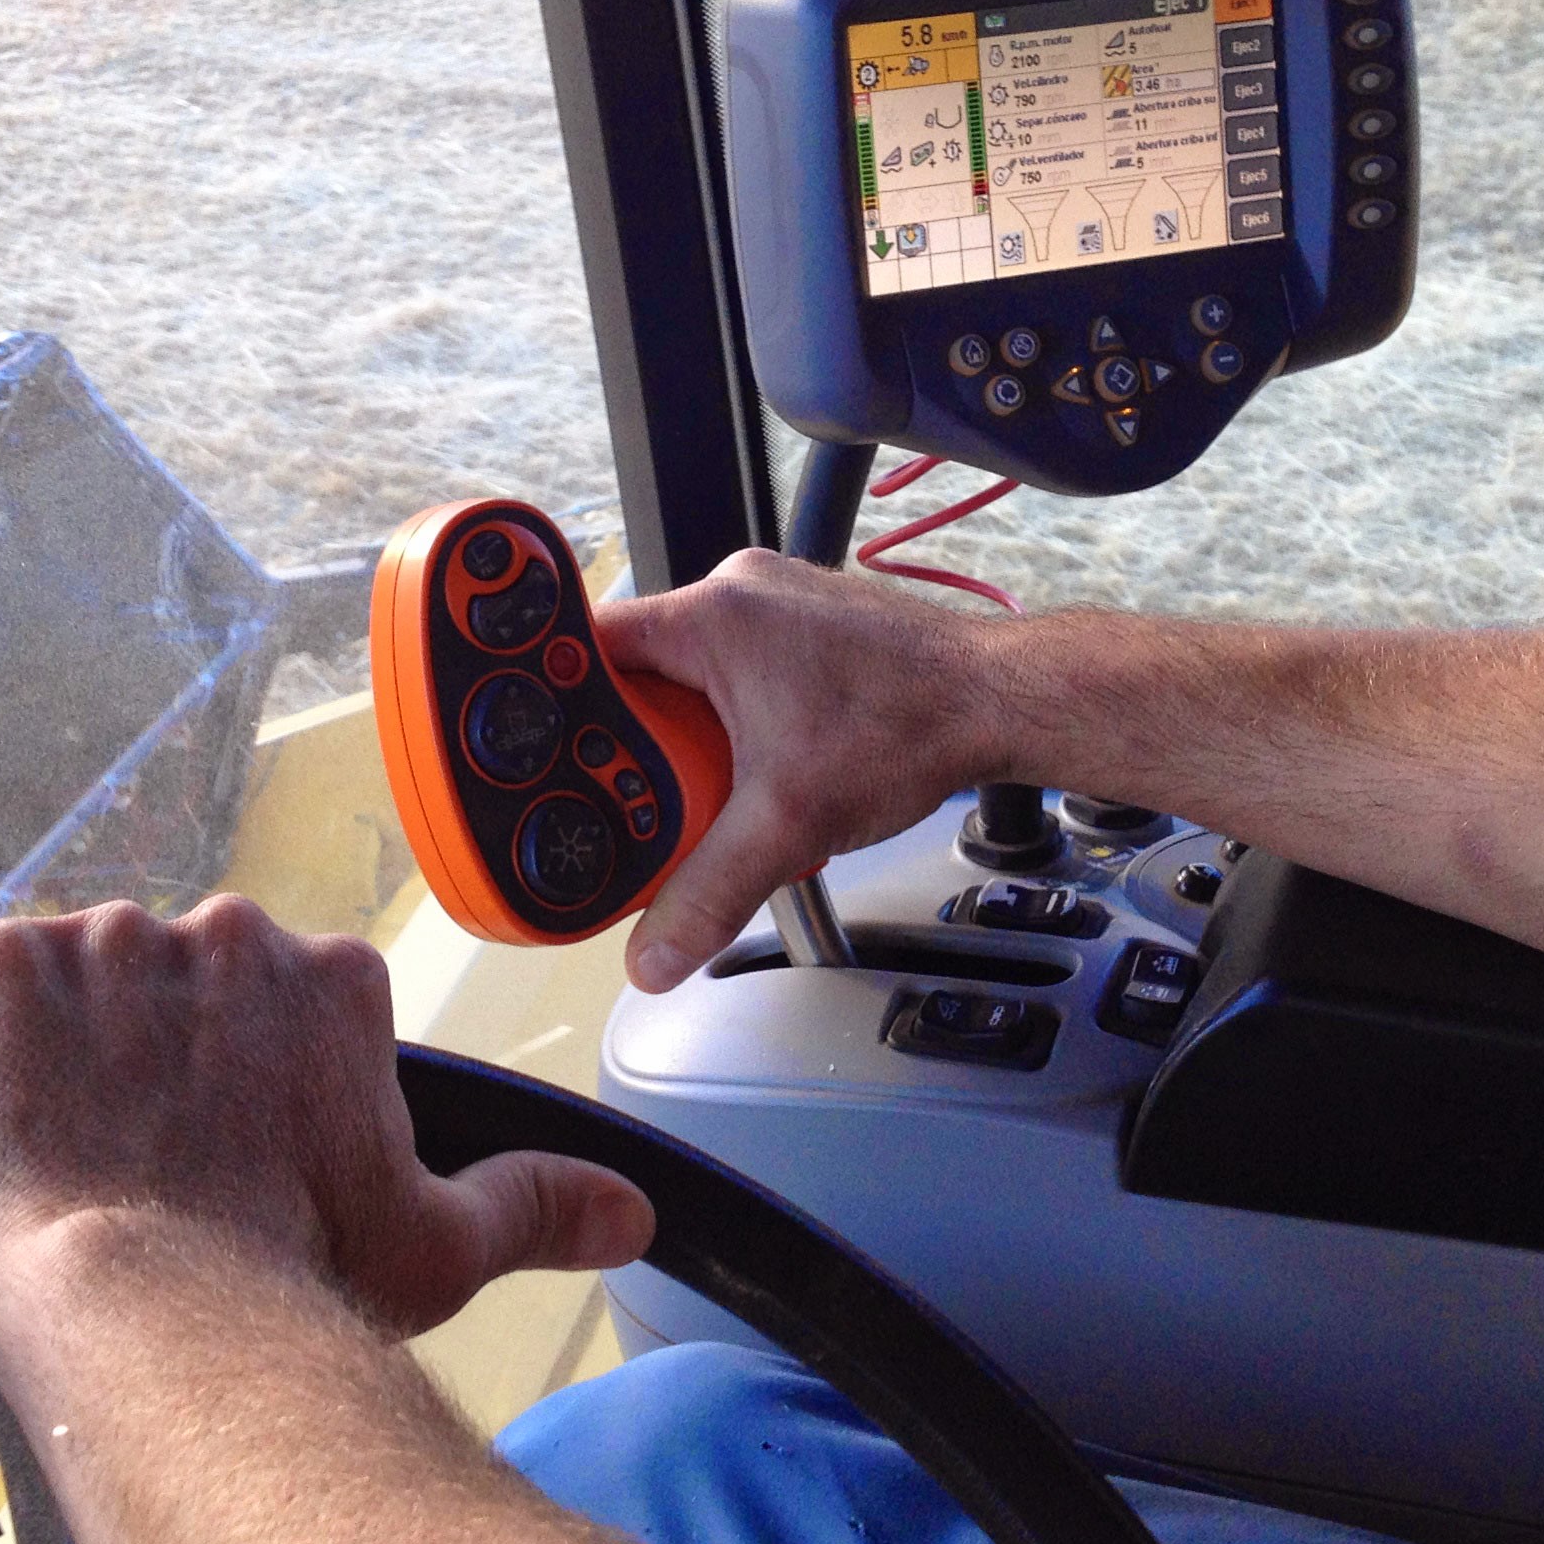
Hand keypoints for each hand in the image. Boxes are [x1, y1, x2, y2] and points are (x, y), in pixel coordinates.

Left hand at [0, 896, 653, 1351]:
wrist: (143, 1306)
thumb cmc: (291, 1279)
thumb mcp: (434, 1251)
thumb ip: (532, 1207)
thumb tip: (630, 1210)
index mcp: (330, 980)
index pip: (274, 1009)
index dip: (240, 1088)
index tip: (225, 1156)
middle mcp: (223, 932)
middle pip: (171, 987)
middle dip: (151, 1062)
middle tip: (141, 1165)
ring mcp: (101, 942)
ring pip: (72, 993)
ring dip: (63, 1061)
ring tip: (64, 1162)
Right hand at [597, 549, 1013, 990]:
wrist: (997, 702)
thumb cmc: (910, 723)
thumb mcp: (788, 824)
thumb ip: (709, 891)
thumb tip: (656, 950)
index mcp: (713, 613)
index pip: (591, 645)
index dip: (559, 703)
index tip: (546, 754)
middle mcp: (739, 592)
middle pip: (640, 669)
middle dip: (635, 737)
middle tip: (636, 795)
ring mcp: (777, 605)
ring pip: (691, 675)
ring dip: (688, 734)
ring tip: (705, 789)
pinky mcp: (807, 628)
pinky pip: (737, 672)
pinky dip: (732, 722)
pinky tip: (757, 769)